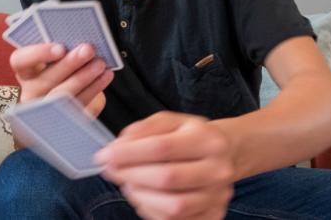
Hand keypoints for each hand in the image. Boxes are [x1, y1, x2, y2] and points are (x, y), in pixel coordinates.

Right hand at [10, 42, 113, 115]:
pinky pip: (78, 107)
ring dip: (84, 78)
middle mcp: (30, 92)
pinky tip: (105, 76)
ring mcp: (45, 111)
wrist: (72, 91)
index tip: (60, 48)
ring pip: (62, 97)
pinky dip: (94, 90)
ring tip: (100, 64)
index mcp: (24, 71)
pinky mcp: (64, 121)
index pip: (20, 61)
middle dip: (69, 64)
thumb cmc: (62, 65)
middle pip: (45, 80)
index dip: (38, 54)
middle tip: (88, 50)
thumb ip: (61, 47)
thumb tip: (77, 40)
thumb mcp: (56, 55)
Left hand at [95, 112, 235, 219]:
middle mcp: (218, 170)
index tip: (104, 155)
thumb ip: (143, 130)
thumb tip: (117, 147)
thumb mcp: (170, 121)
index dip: (127, 154)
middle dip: (130, 175)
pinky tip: (143, 197)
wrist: (227, 154)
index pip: (162, 148)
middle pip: (167, 179)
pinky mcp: (213, 216)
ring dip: (140, 197)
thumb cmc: (191, 136)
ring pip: (173, 206)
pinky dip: (151, 211)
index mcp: (208, 140)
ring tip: (128, 184)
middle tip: (111, 170)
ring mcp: (218, 197)